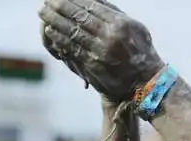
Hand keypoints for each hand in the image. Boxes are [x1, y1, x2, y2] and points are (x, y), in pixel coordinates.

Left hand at [39, 0, 164, 100]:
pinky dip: (60, 39)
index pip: (91, 6)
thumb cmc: (141, 53)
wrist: (146, 82)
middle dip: (60, 7)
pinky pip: (72, 49)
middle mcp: (110, 36)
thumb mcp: (136, 28)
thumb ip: (116, 13)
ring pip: (73, 32)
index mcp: (120, 24)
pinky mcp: (93, 65)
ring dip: (55, 21)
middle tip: (47, 1)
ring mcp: (100, 51)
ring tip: (43, 13)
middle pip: (79, 17)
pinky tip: (51, 31)